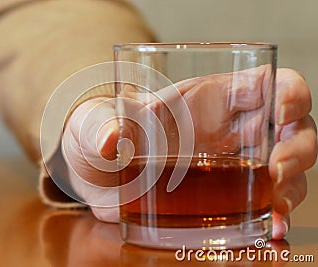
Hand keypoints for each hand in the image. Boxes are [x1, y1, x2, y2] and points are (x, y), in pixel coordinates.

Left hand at [62, 68, 316, 240]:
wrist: (95, 171)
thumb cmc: (100, 134)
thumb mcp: (96, 123)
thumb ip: (101, 124)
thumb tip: (111, 140)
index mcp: (209, 97)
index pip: (265, 83)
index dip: (288, 92)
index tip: (284, 111)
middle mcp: (229, 129)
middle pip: (288, 130)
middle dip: (295, 150)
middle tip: (276, 173)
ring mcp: (231, 164)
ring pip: (285, 170)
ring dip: (290, 190)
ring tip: (275, 211)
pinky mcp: (223, 196)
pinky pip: (262, 203)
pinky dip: (272, 217)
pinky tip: (269, 230)